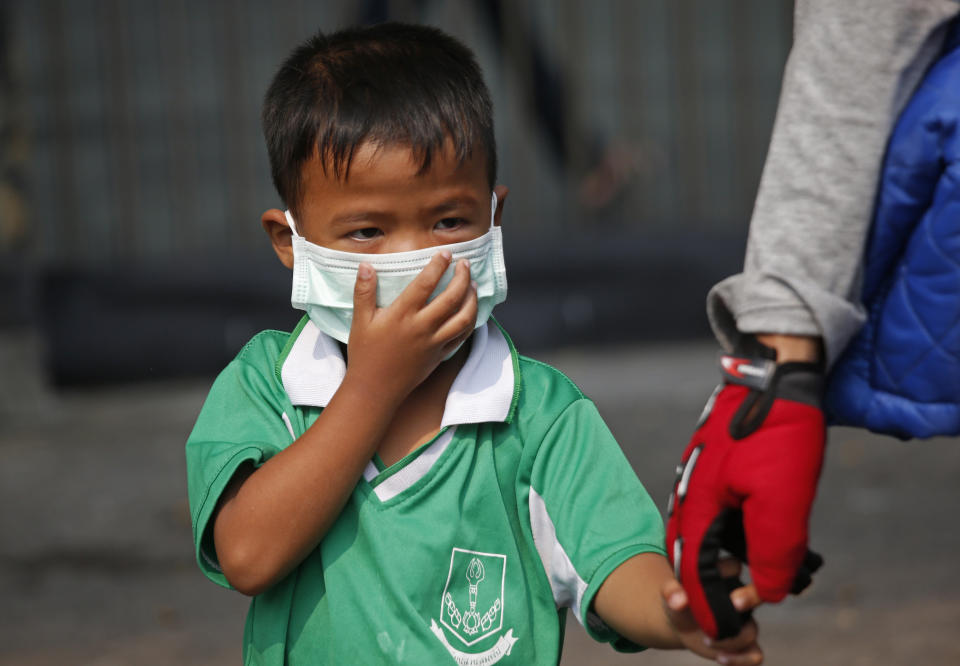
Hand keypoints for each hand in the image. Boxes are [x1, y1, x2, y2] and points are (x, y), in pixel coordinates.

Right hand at [344, 251, 477, 402]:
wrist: (375, 389)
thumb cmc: (365, 354)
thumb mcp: (360, 321)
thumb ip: (364, 292)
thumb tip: (366, 266)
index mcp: (402, 315)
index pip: (426, 283)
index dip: (438, 265)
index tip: (446, 253)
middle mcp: (422, 327)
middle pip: (452, 297)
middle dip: (462, 277)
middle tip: (464, 264)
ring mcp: (434, 342)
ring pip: (463, 316)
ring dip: (472, 298)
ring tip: (472, 284)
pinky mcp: (440, 354)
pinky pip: (462, 335)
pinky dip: (470, 320)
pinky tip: (470, 310)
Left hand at [662, 578, 762, 664]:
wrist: (681, 623)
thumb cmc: (680, 602)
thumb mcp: (671, 594)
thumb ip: (672, 592)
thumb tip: (678, 600)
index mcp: (724, 577)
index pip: (733, 566)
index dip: (727, 570)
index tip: (713, 578)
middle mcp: (740, 598)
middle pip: (755, 597)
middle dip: (749, 599)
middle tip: (733, 605)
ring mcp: (745, 623)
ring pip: (751, 631)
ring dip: (728, 640)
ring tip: (706, 640)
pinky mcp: (744, 645)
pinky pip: (755, 655)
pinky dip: (740, 660)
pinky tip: (720, 658)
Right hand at [666, 341, 825, 638]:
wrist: (775, 374)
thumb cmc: (776, 433)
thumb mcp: (782, 500)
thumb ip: (773, 551)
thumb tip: (770, 591)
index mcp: (696, 507)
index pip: (692, 573)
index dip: (710, 608)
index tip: (728, 632)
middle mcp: (690, 496)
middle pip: (695, 556)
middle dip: (717, 588)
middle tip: (745, 609)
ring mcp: (703, 480)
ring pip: (709, 535)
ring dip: (730, 562)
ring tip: (760, 579)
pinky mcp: (718, 469)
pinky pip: (722, 514)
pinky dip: (738, 536)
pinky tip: (760, 540)